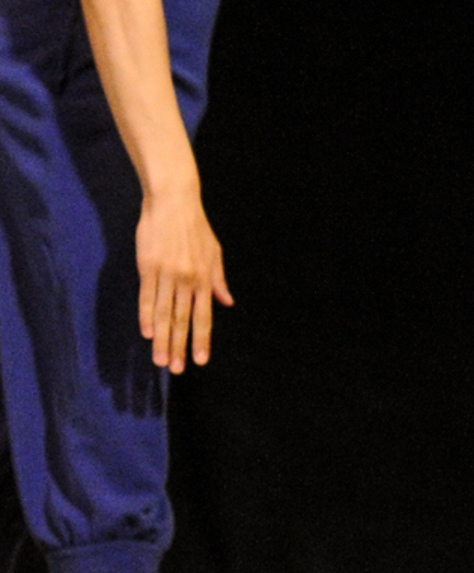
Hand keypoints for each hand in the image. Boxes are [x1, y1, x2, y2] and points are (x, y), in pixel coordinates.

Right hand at [135, 187, 232, 371]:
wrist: (174, 202)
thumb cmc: (196, 229)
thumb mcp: (214, 253)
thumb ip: (218, 280)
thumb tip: (227, 302)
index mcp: (204, 278)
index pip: (204, 316)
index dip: (202, 339)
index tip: (200, 361)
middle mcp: (187, 279)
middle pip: (182, 319)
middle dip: (179, 347)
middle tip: (175, 370)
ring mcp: (166, 274)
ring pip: (163, 313)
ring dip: (162, 339)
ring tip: (159, 360)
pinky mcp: (148, 266)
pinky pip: (147, 296)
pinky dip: (146, 315)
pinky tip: (146, 333)